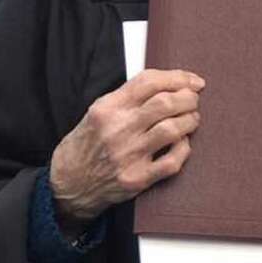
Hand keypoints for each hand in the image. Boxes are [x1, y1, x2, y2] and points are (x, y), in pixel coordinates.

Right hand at [49, 68, 203, 224]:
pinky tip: (182, 143)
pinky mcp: (137, 178)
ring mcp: (128, 155)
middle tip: (194, 100)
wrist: (68, 184)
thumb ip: (128, 98)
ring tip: (191, 119)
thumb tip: (169, 84)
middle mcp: (117, 130)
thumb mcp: (97, 112)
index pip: (149, 82)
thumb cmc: (87, 145)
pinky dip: (184, 148)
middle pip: (166, 103)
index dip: (178, 77)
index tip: (193, 81)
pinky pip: (172, 161)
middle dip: (189, 98)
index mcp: (107, 108)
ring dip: (190, 120)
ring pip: (173, 129)